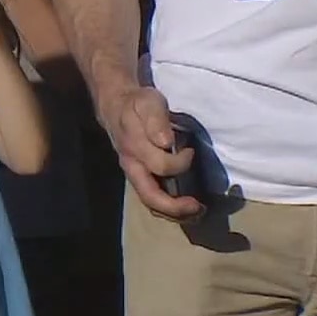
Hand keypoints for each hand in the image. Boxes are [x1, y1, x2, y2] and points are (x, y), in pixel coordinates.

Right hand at [98, 86, 202, 221]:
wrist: (117, 107)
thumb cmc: (137, 104)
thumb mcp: (148, 102)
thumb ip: (156, 120)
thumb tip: (166, 142)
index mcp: (134, 148)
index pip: (159, 166)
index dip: (180, 163)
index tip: (191, 151)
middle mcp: (133, 167)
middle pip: (150, 197)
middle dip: (175, 207)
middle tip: (199, 207)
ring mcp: (135, 175)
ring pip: (151, 203)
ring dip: (174, 213)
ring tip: (197, 213)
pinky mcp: (140, 178)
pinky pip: (153, 199)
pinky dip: (171, 208)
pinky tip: (187, 208)